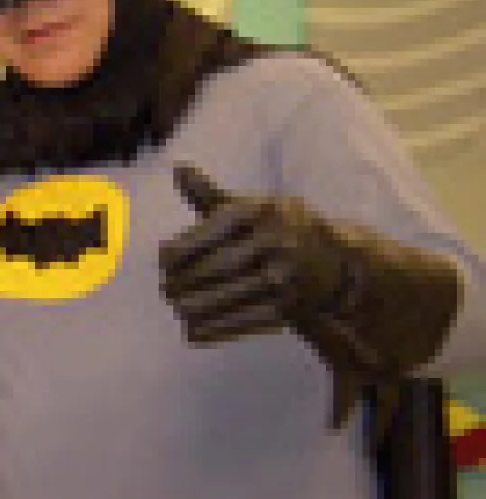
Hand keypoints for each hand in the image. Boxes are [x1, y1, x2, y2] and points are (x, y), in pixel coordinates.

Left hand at [160, 163, 460, 428]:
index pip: (207, 233)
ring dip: (194, 307)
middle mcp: (276, 240)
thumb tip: (178, 168)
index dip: (178, 251)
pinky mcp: (290, 306)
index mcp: (260, 210)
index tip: (163, 261)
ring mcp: (286, 274)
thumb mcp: (249, 206)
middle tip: (165, 289)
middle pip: (215, 267)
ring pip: (227, 296)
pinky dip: (214, 329)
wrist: (334, 260)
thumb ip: (210, 193)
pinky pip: (243, 320)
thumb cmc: (276, 227)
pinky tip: (193, 330)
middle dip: (183, 282)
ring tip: (177, 307)